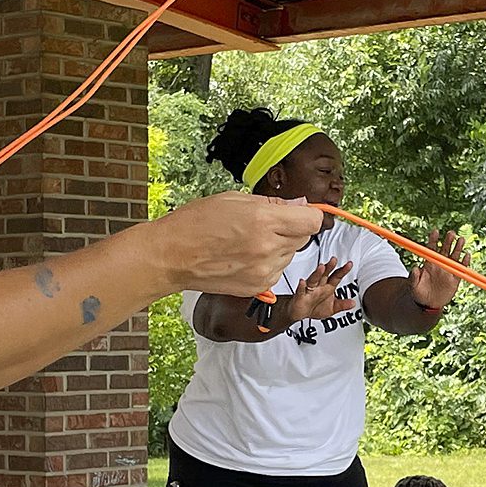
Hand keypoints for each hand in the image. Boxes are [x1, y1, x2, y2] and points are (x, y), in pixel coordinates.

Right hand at [156, 193, 320, 295]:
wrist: (172, 256)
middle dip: (291, 229)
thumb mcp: (235, 199)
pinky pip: (278, 270)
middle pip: (304, 237)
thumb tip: (300, 203)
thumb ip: (274, 203)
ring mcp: (264, 270)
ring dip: (279, 247)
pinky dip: (268, 263)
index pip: (313, 220)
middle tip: (265, 225)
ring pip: (291, 254)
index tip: (300, 213)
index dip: (308, 214)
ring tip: (248, 242)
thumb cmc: (196, 224)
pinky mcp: (259, 286)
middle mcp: (268, 248)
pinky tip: (245, 257)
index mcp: (264, 221)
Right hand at [282, 259, 354, 323]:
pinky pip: (301, 290)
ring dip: (317, 273)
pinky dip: (301, 286)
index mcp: (328, 287)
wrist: (300, 313)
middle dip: (329, 267)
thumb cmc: (315, 307)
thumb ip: (342, 305)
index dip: (343, 270)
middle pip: (325, 274)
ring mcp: (309, 290)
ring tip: (322, 268)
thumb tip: (353, 303)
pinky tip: (303, 282)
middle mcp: (319, 286)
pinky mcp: (300, 296)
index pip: (336, 276)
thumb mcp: (332, 308)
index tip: (349, 264)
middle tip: (334, 260)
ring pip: (313, 279)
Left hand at [411, 230, 469, 309]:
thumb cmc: (419, 294)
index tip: (435, 231)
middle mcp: (439, 265)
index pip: (431, 248)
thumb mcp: (414, 287)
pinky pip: (461, 270)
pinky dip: (464, 263)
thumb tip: (415, 268)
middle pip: (445, 250)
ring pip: (454, 257)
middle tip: (451, 232)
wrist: (429, 305)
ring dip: (458, 248)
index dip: (433, 239)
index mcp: (429, 264)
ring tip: (461, 239)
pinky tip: (466, 255)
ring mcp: (448, 271)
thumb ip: (414, 277)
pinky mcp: (455, 279)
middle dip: (448, 241)